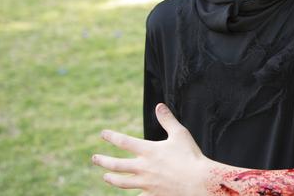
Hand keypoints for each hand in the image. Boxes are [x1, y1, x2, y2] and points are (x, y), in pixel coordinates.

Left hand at [92, 103, 209, 194]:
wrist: (198, 181)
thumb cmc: (191, 156)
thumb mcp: (180, 134)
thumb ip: (167, 120)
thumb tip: (159, 106)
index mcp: (148, 150)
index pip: (124, 142)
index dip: (111, 137)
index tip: (103, 134)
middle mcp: (143, 167)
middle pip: (116, 165)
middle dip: (103, 161)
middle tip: (94, 159)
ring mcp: (146, 183)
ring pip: (122, 182)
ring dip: (111, 179)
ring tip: (106, 177)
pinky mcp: (152, 195)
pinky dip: (134, 194)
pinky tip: (131, 193)